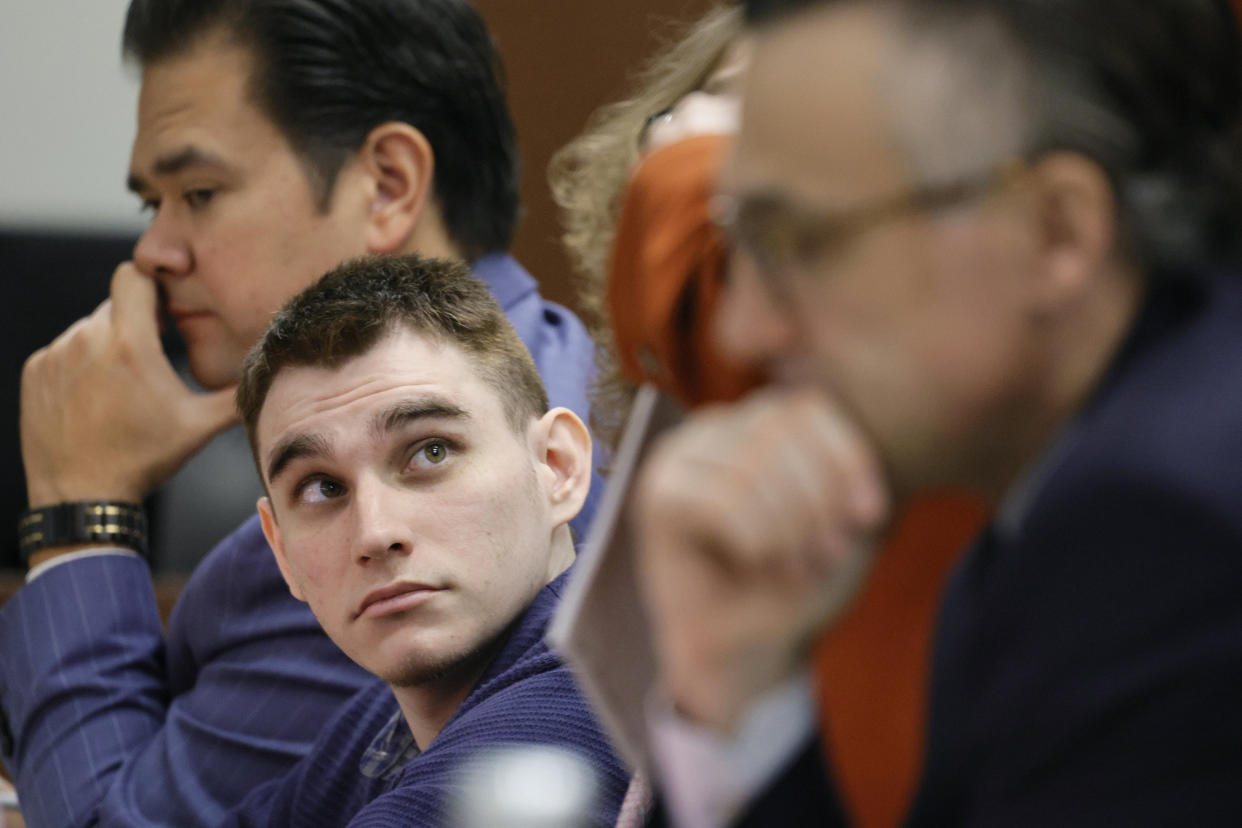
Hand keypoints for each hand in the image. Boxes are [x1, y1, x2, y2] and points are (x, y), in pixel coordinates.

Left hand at [20, 262, 238, 510]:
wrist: (82, 496)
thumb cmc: (142, 459)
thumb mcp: (199, 426)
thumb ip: (236, 394)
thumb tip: (267, 374)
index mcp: (129, 344)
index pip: (133, 274)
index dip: (152, 284)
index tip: (164, 309)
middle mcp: (86, 340)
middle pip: (114, 305)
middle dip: (135, 323)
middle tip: (151, 359)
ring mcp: (55, 355)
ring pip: (89, 330)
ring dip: (107, 346)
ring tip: (122, 386)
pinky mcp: (36, 373)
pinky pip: (64, 352)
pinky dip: (80, 365)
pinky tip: (94, 398)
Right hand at [632, 387, 888, 731]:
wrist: (734, 648)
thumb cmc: (785, 582)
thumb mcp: (832, 526)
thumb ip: (840, 488)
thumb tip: (853, 500)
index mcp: (751, 423)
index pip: (806, 408)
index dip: (846, 456)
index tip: (870, 516)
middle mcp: (708, 429)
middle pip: (777, 430)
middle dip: (817, 497)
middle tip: (831, 553)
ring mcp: (675, 458)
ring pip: (751, 466)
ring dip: (789, 526)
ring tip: (799, 566)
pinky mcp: (657, 497)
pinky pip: (723, 501)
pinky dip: (756, 540)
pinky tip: (757, 565)